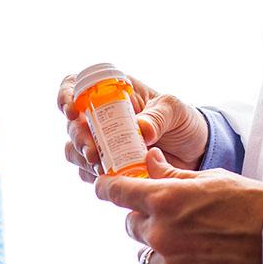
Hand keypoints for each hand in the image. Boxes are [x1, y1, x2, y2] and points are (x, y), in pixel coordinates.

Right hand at [58, 73, 208, 182]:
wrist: (195, 153)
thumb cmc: (183, 122)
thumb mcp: (175, 110)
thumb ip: (158, 116)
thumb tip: (140, 128)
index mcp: (112, 93)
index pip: (75, 86)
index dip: (66, 95)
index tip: (73, 110)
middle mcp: (100, 117)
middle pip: (71, 124)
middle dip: (78, 137)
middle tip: (93, 150)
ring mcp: (101, 143)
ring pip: (73, 150)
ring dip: (81, 158)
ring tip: (101, 167)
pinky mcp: (105, 167)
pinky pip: (87, 172)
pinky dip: (93, 176)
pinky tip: (109, 177)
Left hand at [95, 148, 262, 263]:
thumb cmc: (252, 205)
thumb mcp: (211, 179)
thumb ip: (172, 175)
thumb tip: (147, 160)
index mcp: (164, 200)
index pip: (117, 193)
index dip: (108, 189)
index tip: (103, 188)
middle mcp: (160, 233)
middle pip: (131, 226)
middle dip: (146, 219)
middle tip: (176, 218)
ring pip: (147, 254)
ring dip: (160, 247)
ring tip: (194, 243)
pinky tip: (206, 262)